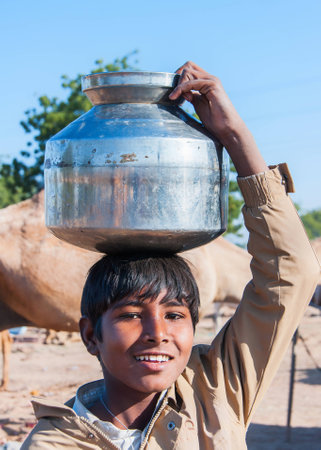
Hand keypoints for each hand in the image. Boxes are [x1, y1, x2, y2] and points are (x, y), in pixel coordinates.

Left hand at [169, 62, 267, 176]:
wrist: (227, 128)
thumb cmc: (215, 120)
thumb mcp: (198, 104)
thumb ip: (191, 95)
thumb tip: (181, 91)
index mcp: (206, 82)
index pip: (189, 70)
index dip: (178, 78)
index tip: (173, 92)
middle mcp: (209, 78)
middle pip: (188, 66)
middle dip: (177, 78)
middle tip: (173, 93)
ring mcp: (212, 81)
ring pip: (188, 72)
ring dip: (178, 84)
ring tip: (175, 97)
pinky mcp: (213, 85)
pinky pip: (192, 82)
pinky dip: (181, 88)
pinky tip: (176, 97)